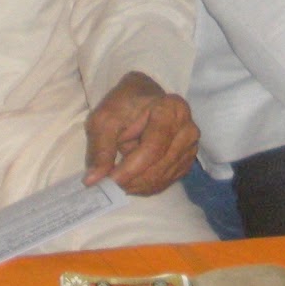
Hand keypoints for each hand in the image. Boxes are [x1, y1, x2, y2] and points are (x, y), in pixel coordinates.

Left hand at [83, 71, 197, 195]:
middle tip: (108, 183)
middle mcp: (188, 129)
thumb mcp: (104, 120)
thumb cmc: (123, 105)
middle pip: (159, 166)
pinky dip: (146, 186)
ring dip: (137, 185)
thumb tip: (93, 180)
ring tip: (117, 179)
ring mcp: (191, 146)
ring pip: (163, 177)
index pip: (153, 148)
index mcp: (171, 109)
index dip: (130, 169)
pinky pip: (167, 182)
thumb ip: (100, 149)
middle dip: (132, 180)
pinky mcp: (187, 160)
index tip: (109, 181)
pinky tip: (131, 180)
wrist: (142, 98)